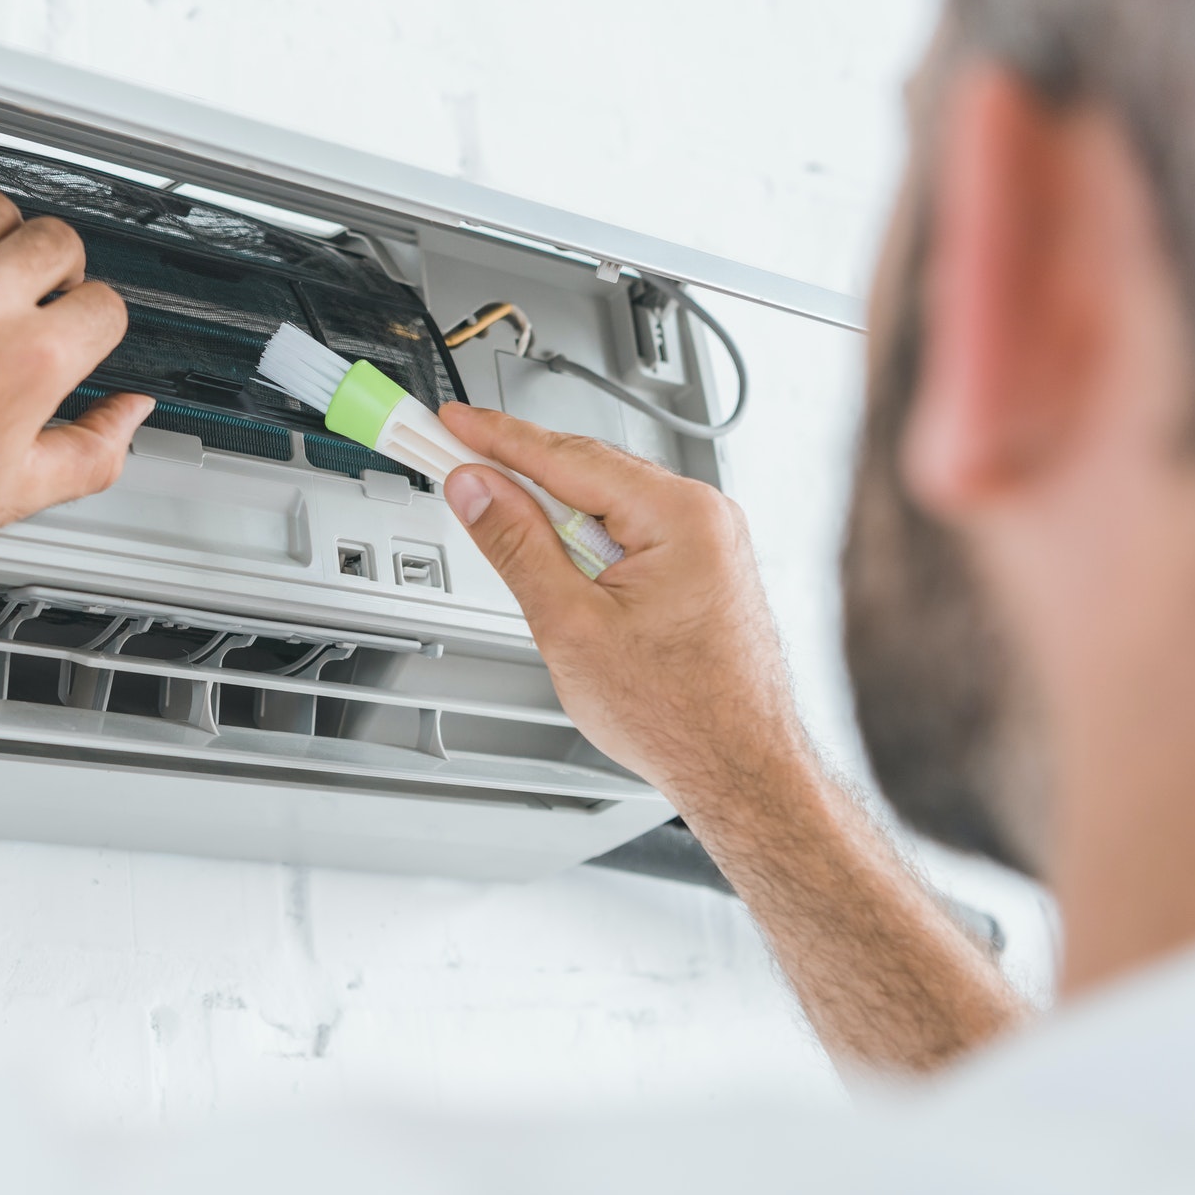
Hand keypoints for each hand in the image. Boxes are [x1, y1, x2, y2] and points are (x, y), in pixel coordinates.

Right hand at [438, 403, 813, 809]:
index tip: (452, 423)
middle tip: (453, 464)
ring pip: (607, 504)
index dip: (496, 437)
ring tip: (500, 528)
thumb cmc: (682, 715)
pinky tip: (557, 566)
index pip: (566, 456)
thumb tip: (478, 490)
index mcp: (680, 515)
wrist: (742, 771)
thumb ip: (517, 546)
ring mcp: (709, 541)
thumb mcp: (571, 627)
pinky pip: (630, 532)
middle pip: (587, 472)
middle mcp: (704, 516)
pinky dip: (585, 541)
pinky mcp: (703, 568)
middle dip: (518, 472)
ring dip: (552, 515)